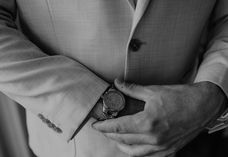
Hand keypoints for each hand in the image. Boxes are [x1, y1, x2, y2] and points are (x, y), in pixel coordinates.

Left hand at [92, 79, 226, 156]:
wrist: (203, 105)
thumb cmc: (181, 97)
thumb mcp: (153, 91)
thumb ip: (132, 89)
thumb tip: (118, 83)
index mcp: (148, 122)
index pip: (118, 127)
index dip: (104, 126)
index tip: (96, 125)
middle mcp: (153, 138)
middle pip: (123, 140)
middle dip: (109, 134)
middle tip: (103, 128)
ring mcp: (161, 147)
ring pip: (133, 152)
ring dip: (120, 145)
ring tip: (114, 137)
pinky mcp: (168, 150)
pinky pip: (147, 156)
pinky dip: (135, 152)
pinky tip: (132, 146)